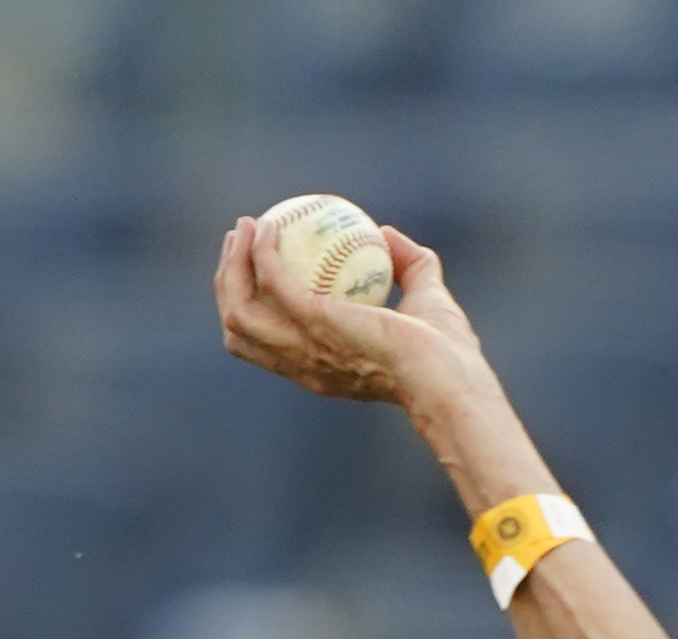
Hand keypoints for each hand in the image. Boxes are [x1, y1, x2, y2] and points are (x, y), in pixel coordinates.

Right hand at [212, 218, 488, 411]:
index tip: (256, 262)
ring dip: (232, 267)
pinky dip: (262, 254)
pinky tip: (267, 227)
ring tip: (243, 229)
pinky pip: (271, 283)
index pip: (268, 343)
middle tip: (238, 241)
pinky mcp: (312, 324)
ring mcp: (303, 348)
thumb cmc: (448, 349)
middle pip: (238, 331)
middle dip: (227, 283)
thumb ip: (410, 266)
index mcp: (322, 366)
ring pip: (238, 311)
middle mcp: (303, 364)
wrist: (450, 371)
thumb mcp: (428, 299)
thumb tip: (388, 234)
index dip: (251, 304)